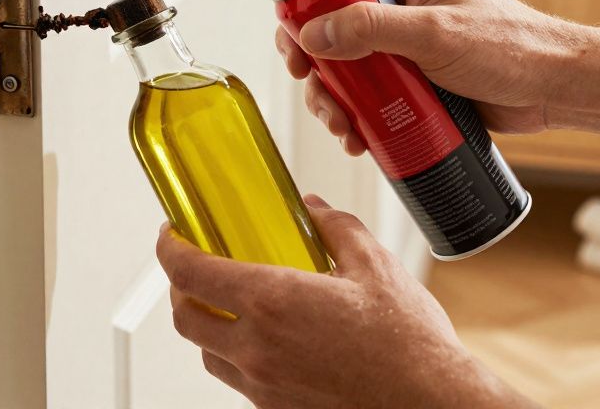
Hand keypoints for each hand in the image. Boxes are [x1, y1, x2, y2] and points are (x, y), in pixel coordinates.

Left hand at [156, 195, 530, 407]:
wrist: (430, 403)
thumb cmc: (407, 343)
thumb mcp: (373, 265)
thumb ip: (335, 229)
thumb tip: (314, 209)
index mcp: (272, 301)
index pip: (190, 273)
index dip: (169, 249)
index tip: (170, 235)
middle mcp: (257, 348)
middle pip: (184, 319)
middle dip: (180, 290)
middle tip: (196, 268)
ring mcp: (263, 386)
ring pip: (209, 356)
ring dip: (210, 328)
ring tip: (234, 308)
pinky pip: (240, 383)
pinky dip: (240, 359)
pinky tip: (271, 343)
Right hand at [251, 0, 587, 143]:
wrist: (551, 89)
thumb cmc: (513, 46)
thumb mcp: (436, 34)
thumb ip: (373, 30)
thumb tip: (314, 32)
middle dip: (300, 33)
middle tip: (301, 63)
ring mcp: (397, 32)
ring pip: (335, 48)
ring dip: (324, 84)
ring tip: (337, 117)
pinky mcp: (404, 70)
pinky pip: (359, 84)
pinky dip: (348, 109)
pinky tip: (355, 134)